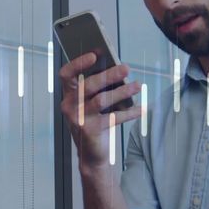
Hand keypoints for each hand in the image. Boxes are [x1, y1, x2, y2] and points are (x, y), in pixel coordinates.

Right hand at [58, 52, 141, 169]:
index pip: (66, 74)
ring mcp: (77, 119)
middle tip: (126, 67)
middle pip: (88, 85)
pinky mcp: (89, 131)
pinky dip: (129, 112)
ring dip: (122, 91)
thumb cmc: (94, 122)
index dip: (78, 62)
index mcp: (68, 94)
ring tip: (138, 85)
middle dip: (109, 75)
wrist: (92, 154)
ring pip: (101, 100)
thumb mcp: (92, 103)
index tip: (95, 54)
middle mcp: (69, 105)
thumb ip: (99, 88)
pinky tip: (142, 108)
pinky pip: (113, 118)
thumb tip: (119, 69)